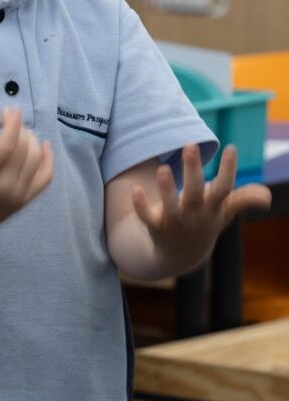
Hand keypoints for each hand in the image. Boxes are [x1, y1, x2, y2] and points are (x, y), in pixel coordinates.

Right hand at [0, 107, 53, 239]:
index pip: (6, 146)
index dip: (12, 125)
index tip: (11, 110)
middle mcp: (5, 186)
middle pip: (23, 149)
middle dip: (20, 128)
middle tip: (11, 117)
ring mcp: (18, 194)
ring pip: (35, 160)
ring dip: (32, 140)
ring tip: (22, 130)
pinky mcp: (25, 201)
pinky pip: (44, 178)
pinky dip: (49, 160)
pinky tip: (45, 145)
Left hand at [131, 144, 271, 268]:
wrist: (180, 256)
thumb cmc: (203, 224)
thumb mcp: (223, 213)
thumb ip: (242, 201)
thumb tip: (266, 196)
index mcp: (212, 208)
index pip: (224, 188)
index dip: (228, 169)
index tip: (231, 147)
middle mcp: (194, 214)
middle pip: (195, 192)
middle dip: (193, 169)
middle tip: (190, 144)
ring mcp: (175, 223)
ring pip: (170, 206)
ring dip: (167, 189)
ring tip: (163, 168)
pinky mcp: (156, 228)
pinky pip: (147, 218)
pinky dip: (142, 205)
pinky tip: (136, 190)